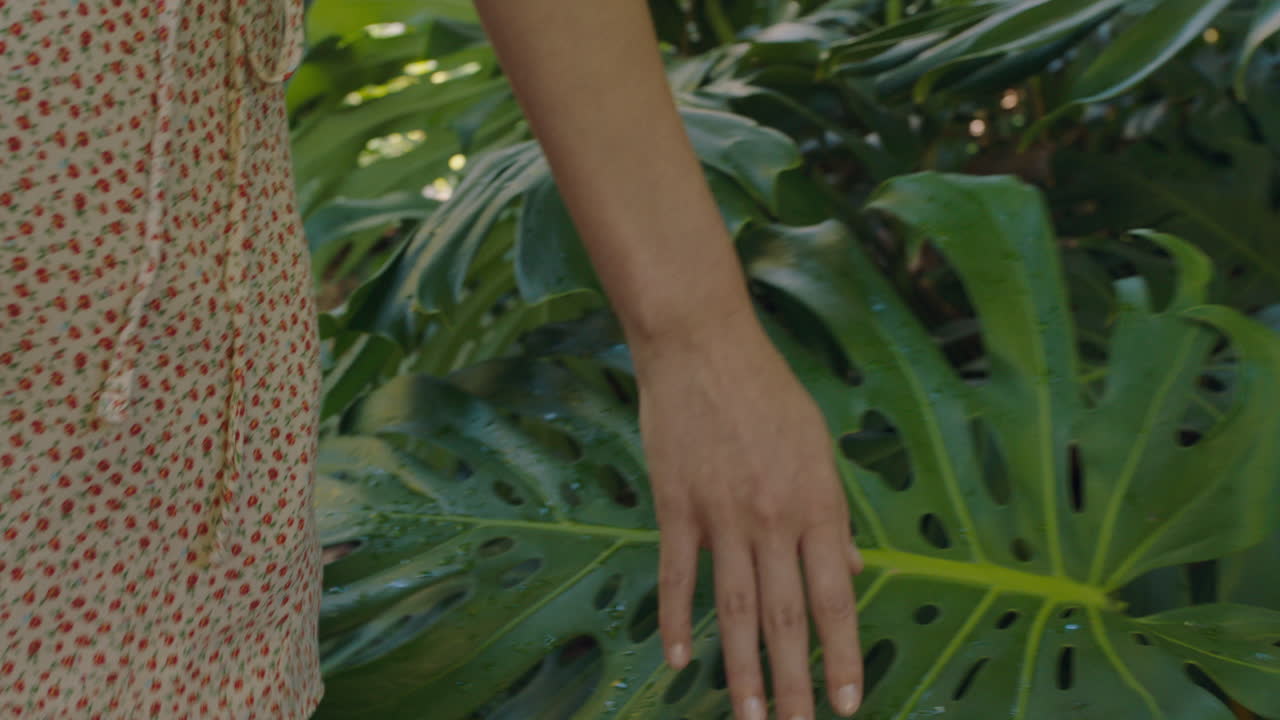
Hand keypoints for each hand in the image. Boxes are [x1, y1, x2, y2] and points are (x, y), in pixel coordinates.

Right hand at [631, 306, 865, 719]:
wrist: (703, 346)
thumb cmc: (768, 391)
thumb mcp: (819, 445)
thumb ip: (834, 512)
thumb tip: (852, 565)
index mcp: (818, 503)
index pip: (836, 596)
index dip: (844, 654)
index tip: (850, 701)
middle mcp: (774, 518)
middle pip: (787, 618)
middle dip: (795, 684)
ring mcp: (722, 515)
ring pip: (737, 609)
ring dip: (741, 670)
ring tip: (746, 717)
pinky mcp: (677, 506)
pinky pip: (678, 575)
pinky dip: (677, 619)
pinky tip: (678, 659)